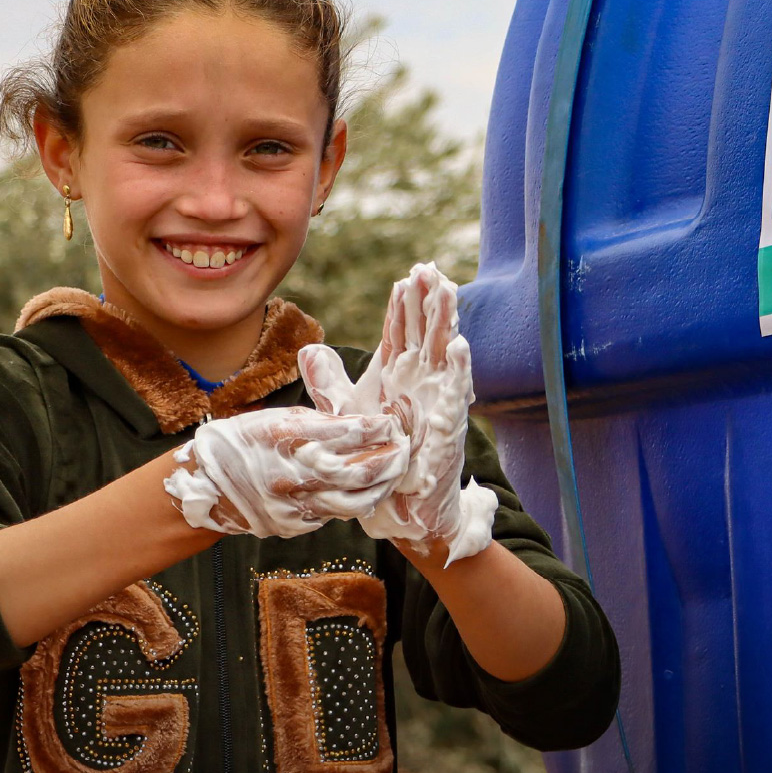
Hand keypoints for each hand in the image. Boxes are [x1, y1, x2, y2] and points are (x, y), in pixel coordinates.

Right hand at [163, 405, 407, 537]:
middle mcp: (294, 474)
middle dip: (390, 461)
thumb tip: (362, 425)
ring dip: (380, 489)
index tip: (394, 423)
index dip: (378, 428)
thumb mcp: (279, 419)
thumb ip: (320, 422)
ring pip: (353, 503)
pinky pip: (334, 516)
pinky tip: (367, 494)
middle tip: (405, 450)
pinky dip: (354, 504)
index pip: (349, 433)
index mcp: (290, 438)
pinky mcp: (295, 525)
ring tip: (394, 475)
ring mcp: (295, 505)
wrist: (206, 486)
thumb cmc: (244, 442)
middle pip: (359, 472)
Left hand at [301, 262, 498, 565]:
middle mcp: (420, 382)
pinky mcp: (446, 426)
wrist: (399, 505)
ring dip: (447, 322)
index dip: (404, 304)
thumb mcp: (346, 414)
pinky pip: (454, 394)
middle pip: (425, 331)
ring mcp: (436, 401)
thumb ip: (329, 382)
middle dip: (428, 300)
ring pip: (444, 352)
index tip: (408, 274)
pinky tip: (461, 345)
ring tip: (448, 290)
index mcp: (398, 375)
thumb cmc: (378, 455)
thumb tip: (310, 350)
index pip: (401, 331)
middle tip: (430, 267)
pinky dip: (459, 369)